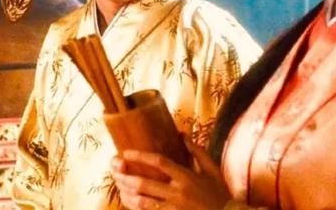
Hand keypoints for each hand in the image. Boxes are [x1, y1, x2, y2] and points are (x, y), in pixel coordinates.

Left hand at [112, 139, 230, 209]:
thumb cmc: (220, 193)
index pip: (159, 162)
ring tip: (119, 185)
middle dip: (127, 176)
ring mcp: (174, 209)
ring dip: (128, 193)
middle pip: (145, 183)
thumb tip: (182, 134)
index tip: (126, 153)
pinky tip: (129, 201)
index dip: (141, 156)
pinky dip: (137, 207)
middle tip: (116, 170)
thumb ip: (196, 151)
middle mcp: (178, 193)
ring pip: (143, 201)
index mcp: (186, 177)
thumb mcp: (212, 169)